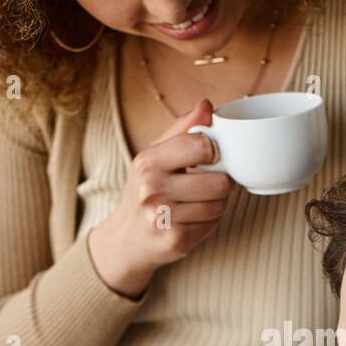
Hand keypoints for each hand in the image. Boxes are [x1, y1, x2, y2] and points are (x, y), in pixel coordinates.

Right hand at [87, 98, 234, 298]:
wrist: (124, 240)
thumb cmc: (144, 192)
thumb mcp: (154, 156)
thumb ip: (182, 129)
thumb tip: (207, 105)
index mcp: (148, 162)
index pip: (203, 146)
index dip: (215, 152)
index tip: (211, 157)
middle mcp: (152, 189)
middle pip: (219, 181)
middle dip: (221, 183)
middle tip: (209, 184)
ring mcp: (163, 217)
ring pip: (219, 205)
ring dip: (217, 204)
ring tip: (199, 202)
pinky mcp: (175, 240)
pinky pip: (214, 225)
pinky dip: (210, 222)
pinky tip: (193, 220)